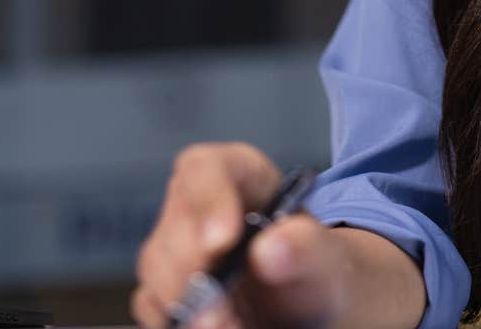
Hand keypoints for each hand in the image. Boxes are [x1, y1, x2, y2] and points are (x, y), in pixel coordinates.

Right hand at [132, 143, 352, 328]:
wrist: (309, 308)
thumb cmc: (315, 269)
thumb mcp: (326, 256)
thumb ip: (307, 247)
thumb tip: (270, 249)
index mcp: (238, 174)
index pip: (205, 168)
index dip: (209, 200)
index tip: (221, 241)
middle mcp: (197, 207)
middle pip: (174, 225)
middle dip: (194, 270)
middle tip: (220, 308)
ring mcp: (175, 249)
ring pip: (157, 268)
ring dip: (188, 303)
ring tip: (228, 326)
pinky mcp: (165, 290)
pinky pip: (154, 305)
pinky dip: (178, 321)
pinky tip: (218, 328)